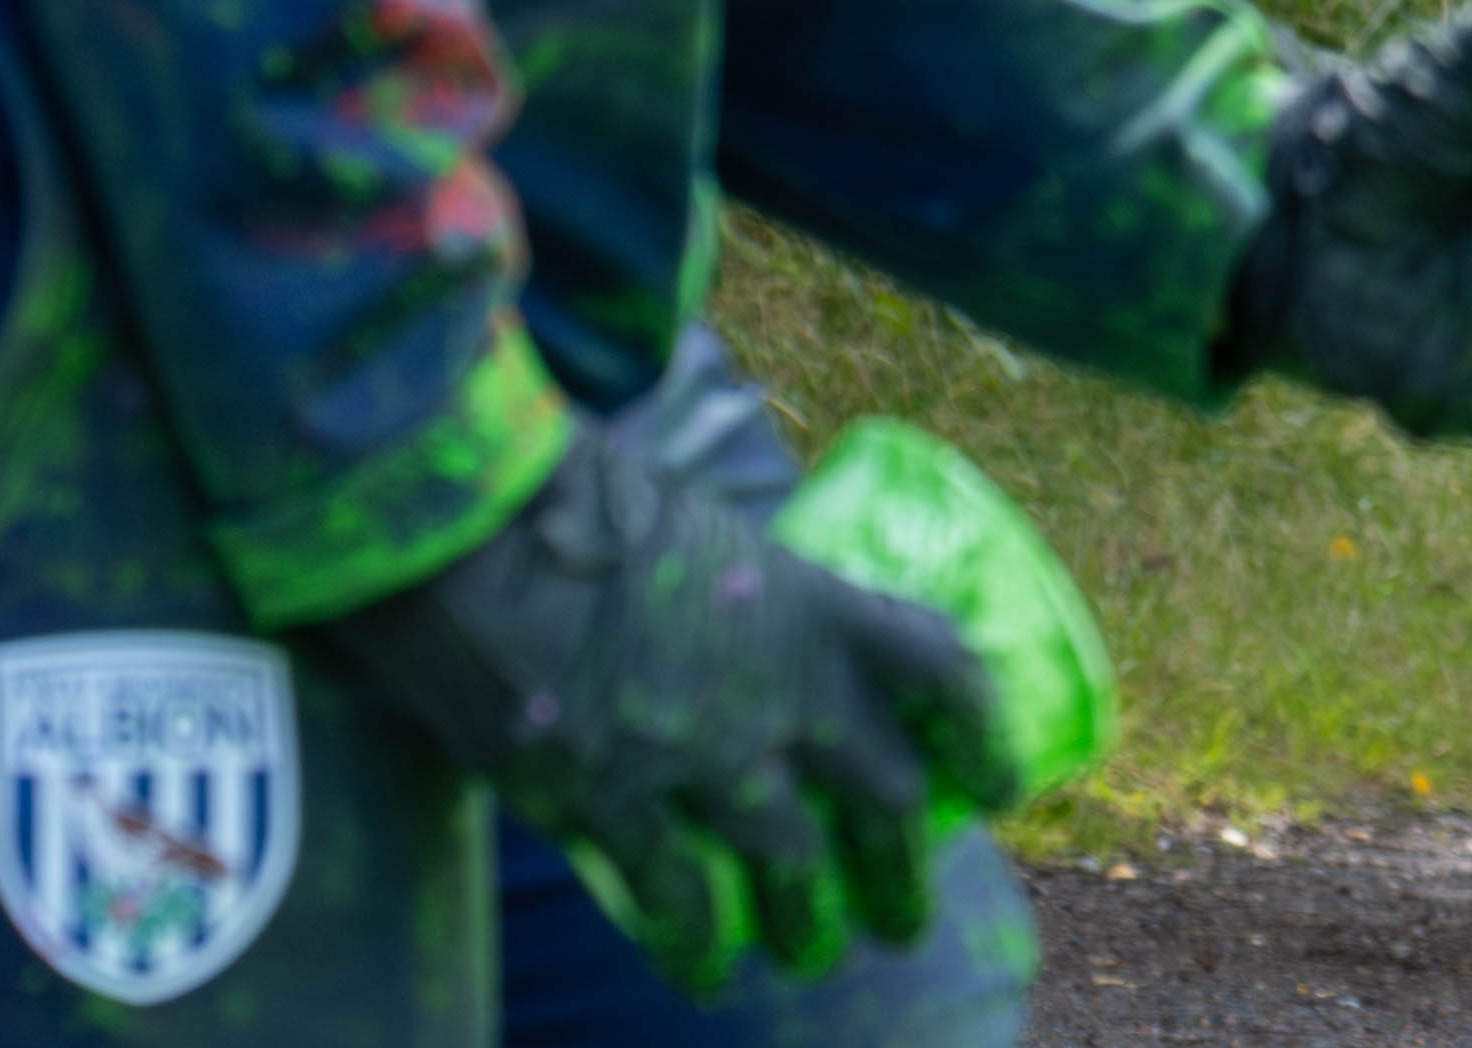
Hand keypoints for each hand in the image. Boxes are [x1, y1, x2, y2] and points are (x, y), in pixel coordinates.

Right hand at [314, 416, 1001, 994]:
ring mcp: (705, 755)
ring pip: (794, 867)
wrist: (472, 532)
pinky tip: (700, 968)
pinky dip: (696, 942)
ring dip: (807, 921)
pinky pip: (679, 899)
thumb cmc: (575, 502)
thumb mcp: (702, 533)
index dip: (981, 732)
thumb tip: (752, 625)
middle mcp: (783, 691)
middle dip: (901, 869)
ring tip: (811, 952)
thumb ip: (746, 594)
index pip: (940, 670)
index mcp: (814, 605)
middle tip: (904, 919)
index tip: (999, 782)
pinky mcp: (618, 805)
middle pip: (886, 798)